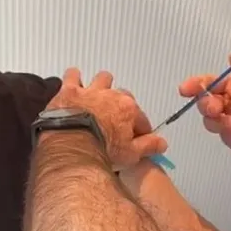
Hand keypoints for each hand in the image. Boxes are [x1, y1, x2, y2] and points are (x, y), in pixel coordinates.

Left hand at [47, 68, 167, 167]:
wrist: (72, 147)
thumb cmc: (101, 150)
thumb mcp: (131, 154)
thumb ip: (148, 146)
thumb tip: (161, 143)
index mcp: (128, 109)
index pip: (140, 118)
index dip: (139, 128)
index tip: (135, 137)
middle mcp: (111, 95)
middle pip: (123, 95)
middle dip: (121, 105)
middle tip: (115, 119)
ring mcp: (90, 91)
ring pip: (101, 79)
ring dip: (101, 86)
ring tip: (97, 97)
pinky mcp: (69, 91)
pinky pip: (73, 75)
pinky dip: (74, 79)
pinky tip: (73, 86)